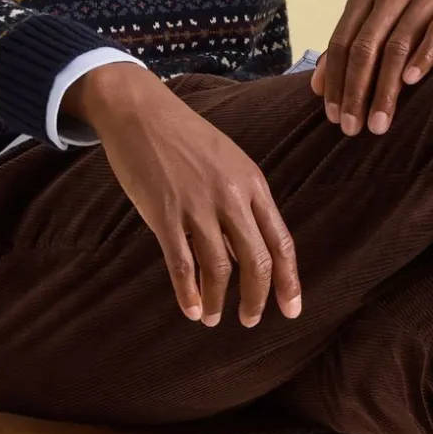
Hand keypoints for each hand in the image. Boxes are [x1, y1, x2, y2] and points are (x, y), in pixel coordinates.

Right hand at [64, 64, 300, 327]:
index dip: (288, 281)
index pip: (281, 242)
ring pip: (219, 268)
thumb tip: (251, 250)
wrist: (141, 113)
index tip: (291, 310)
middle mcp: (231, 197)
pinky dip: (188, 293)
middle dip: (256, 298)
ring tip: (214, 318)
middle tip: (250, 320)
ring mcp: (197, 206)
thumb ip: (243, 204)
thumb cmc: (187, 140)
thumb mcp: (229, 164)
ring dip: (219, 300)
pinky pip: (182, 264)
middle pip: (256, 261)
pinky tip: (192, 310)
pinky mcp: (164, 214)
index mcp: (253, 184)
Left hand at [311, 0, 432, 135]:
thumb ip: (348, 52)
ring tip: (380, 122)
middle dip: (357, 91)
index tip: (334, 118)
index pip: (342, 42)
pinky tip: (412, 82)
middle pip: (367, 45)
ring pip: (399, 44)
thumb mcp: (378, 28)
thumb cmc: (414, 19)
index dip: (336, 81)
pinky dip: (423, 57)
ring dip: (386, 88)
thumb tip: (316, 88)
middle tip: (354, 128)